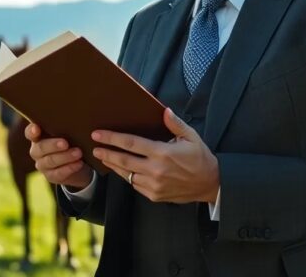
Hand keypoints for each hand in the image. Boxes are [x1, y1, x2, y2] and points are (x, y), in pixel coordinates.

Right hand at [26, 122, 92, 190]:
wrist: (80, 163)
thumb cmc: (72, 141)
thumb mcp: (68, 132)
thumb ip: (65, 125)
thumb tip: (75, 113)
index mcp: (38, 137)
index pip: (30, 133)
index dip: (32, 131)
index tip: (37, 128)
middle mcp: (36, 151)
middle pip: (41, 148)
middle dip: (53, 145)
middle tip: (65, 143)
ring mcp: (42, 165)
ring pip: (50, 161)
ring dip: (65, 157)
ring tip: (78, 153)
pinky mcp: (50, 176)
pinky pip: (58, 173)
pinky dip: (69, 168)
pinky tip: (79, 163)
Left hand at [92, 108, 218, 203]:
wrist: (211, 184)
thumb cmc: (200, 158)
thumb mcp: (191, 137)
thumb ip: (176, 124)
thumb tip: (164, 110)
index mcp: (163, 153)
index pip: (131, 144)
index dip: (112, 138)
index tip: (99, 134)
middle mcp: (156, 170)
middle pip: (123, 160)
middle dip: (106, 153)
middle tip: (94, 148)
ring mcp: (154, 185)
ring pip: (127, 174)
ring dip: (114, 165)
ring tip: (103, 157)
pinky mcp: (154, 195)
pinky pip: (135, 185)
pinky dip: (127, 176)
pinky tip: (122, 169)